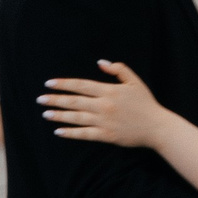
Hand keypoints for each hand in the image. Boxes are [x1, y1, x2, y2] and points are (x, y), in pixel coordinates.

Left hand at [40, 60, 166, 148]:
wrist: (157, 126)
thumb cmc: (146, 103)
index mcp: (109, 91)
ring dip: (59, 115)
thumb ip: (118, 69)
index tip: (49, 83)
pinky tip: (58, 131)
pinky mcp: (106, 135)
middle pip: (74, 101)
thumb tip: (100, 62)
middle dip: (55, 99)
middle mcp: (104, 105)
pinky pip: (84, 134)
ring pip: (76, 118)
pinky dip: (70, 132)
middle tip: (40, 99)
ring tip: (45, 113)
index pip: (80, 85)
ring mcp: (104, 121)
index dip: (63, 84)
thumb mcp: (134, 81)